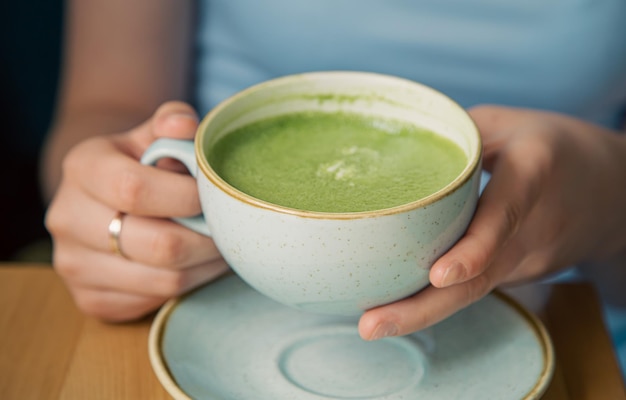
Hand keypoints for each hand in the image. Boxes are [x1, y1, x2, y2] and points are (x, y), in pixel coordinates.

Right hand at [46, 102, 228, 320]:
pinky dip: (187, 287)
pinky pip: (154, 303)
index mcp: (82, 168)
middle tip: (231, 230)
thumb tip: (184, 125)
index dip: (188, 197)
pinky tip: (197, 266)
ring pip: (164, 281)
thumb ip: (172, 123)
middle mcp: (67, 218)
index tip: (214, 196)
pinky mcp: (90, 299)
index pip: (135, 189)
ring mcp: (74, 265)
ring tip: (222, 247)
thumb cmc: (140, 163)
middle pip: (158, 245)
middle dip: (208, 239)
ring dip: (205, 267)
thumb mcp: (152, 135)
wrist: (100, 197)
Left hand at [358, 105, 625, 339]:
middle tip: (371, 325)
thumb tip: (394, 151)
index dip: (476, 248)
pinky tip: (397, 307)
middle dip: (423, 308)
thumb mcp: (509, 124)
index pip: (506, 214)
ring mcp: (530, 259)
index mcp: (535, 171)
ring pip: (474, 292)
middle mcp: (535, 226)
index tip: (439, 274)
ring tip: (372, 324)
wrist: (614, 191)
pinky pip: (475, 287)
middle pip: (481, 276)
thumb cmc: (553, 147)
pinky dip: (435, 300)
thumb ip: (457, 137)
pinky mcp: (519, 275)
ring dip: (421, 313)